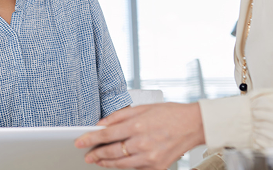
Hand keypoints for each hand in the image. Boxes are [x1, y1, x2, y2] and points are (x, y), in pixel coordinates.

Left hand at [74, 103, 204, 168]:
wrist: (194, 125)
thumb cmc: (170, 114)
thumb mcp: (142, 108)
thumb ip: (118, 116)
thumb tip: (100, 124)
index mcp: (138, 126)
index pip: (106, 135)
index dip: (89, 139)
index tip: (79, 142)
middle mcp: (143, 143)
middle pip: (111, 153)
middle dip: (95, 154)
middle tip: (87, 154)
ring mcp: (150, 158)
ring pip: (121, 164)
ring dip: (106, 163)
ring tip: (98, 160)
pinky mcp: (157, 167)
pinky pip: (135, 169)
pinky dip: (124, 166)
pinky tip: (117, 163)